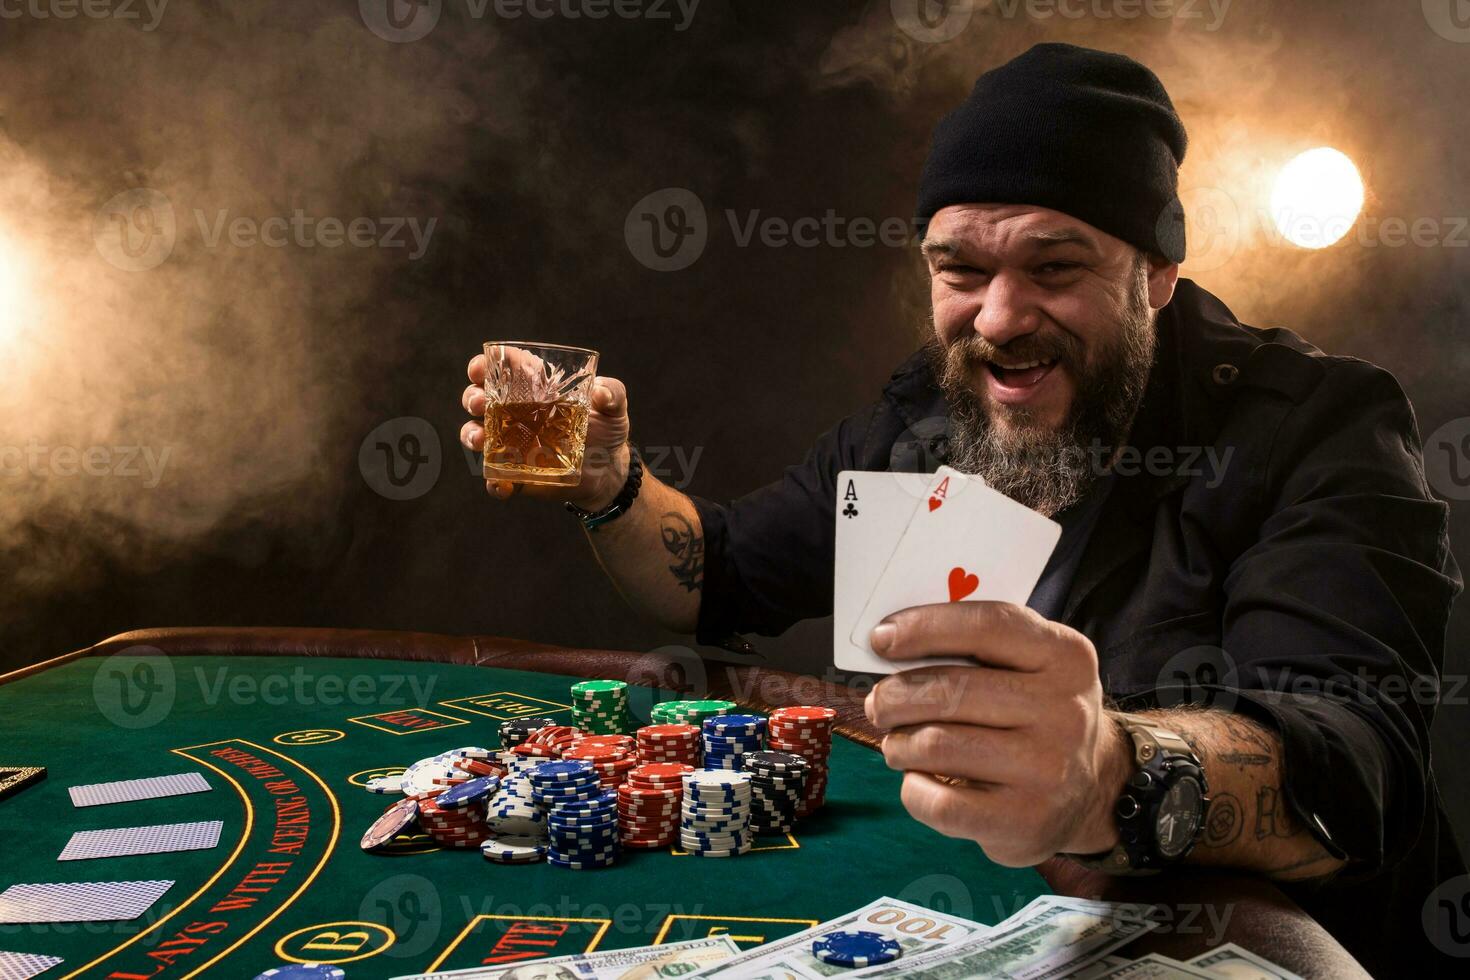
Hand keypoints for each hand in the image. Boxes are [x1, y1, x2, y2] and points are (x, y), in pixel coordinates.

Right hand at [460, 351, 631, 508]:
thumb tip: (600, 391)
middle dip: (471, 398)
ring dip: (471, 435)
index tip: (479, 369)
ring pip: (477, 436)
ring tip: (479, 440)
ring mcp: (510, 444)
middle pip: (478, 399)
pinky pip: (495, 480)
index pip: (500, 371)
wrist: (608, 472)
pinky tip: (502, 485)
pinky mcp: (515, 474)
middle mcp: (514, 414)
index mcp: (532, 391)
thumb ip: (613, 394)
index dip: (483, 366)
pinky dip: (494, 484)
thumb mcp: (615, 409)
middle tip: (480, 403)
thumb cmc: (607, 430)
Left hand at [863, 601, 1130, 866]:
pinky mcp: (1027, 821)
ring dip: (899, 745)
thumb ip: (973, 649)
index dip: (925, 627)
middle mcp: (1065, 710)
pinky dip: (913, 791)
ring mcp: (1049, 769)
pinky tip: (919, 782)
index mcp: (1065, 657)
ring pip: (937, 745)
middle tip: (879, 704)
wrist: (1091, 791)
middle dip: (896, 696)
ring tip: (898, 745)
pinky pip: (941, 803)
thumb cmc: (1035, 716)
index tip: (881, 638)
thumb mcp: (1029, 668)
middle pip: (951, 691)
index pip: (988, 626)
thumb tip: (889, 646)